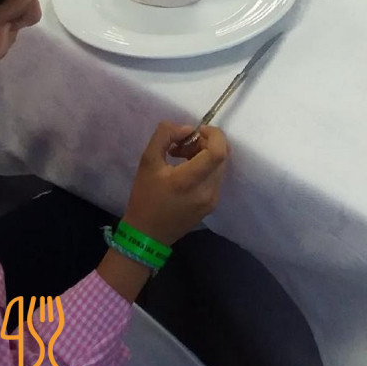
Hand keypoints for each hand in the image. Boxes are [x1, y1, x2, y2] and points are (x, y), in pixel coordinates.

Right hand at [123, 122, 228, 246]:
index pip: (218, 151)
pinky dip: (205, 167)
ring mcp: (212, 200)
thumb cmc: (145, 197)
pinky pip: (216, 177)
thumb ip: (165, 135)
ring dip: (206, 154)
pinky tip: (186, 171)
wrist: (146, 236)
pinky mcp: (212, 205)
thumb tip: (187, 130)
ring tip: (182, 157)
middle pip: (221, 155)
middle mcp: (207, 191)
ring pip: (220, 165)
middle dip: (206, 142)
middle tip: (183, 145)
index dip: (213, 134)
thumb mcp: (147, 160)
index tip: (196, 131)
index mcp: (190, 181)